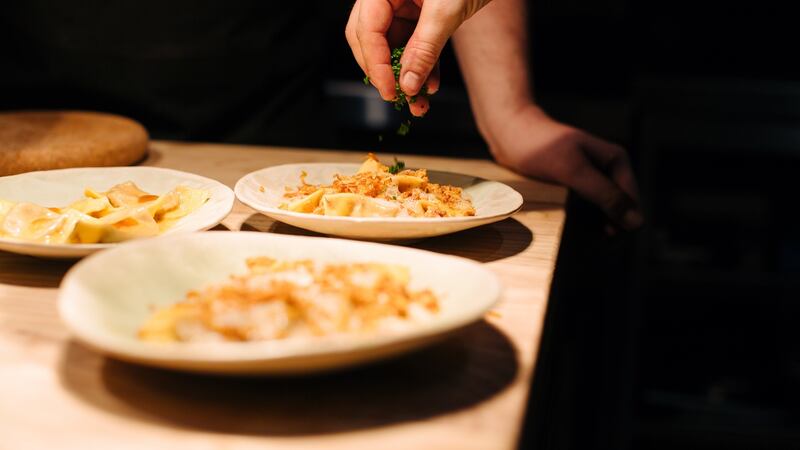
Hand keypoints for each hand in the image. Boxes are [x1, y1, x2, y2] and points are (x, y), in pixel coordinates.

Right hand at [345, 0, 492, 115]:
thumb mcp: (445, 11)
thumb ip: (424, 49)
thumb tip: (408, 84)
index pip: (366, 31)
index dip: (376, 65)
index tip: (389, 91)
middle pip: (370, 40)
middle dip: (385, 73)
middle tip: (397, 97)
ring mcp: (402, 5)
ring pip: (393, 48)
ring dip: (405, 76)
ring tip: (418, 102)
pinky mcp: (419, 15)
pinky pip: (413, 45)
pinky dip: (421, 66)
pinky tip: (430, 84)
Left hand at [488, 105, 642, 230]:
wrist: (509, 133)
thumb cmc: (538, 147)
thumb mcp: (572, 171)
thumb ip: (603, 193)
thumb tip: (636, 221)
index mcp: (616, 160)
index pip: (632, 202)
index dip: (623, 225)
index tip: (605, 242)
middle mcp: (608, 168)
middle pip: (621, 208)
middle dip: (611, 227)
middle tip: (593, 245)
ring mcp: (592, 176)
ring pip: (604, 210)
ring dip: (597, 226)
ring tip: (582, 240)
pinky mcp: (575, 184)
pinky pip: (587, 207)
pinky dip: (583, 220)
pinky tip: (572, 230)